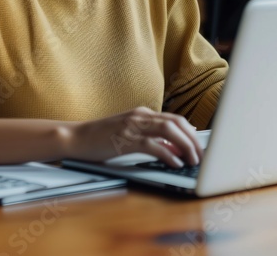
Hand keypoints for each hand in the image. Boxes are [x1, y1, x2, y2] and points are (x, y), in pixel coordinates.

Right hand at [64, 106, 202, 167]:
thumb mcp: (128, 133)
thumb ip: (150, 136)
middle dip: (193, 140)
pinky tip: (175, 163)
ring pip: (168, 131)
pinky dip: (168, 154)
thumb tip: (174, 146)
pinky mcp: (125, 139)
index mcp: (142, 113)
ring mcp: (132, 126)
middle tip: (201, 156)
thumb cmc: (100, 138)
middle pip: (176, 123)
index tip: (200, 146)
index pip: (175, 119)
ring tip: (192, 160)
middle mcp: (140, 116)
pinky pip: (153, 145)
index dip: (191, 133)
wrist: (75, 138)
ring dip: (185, 146)